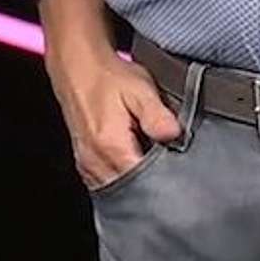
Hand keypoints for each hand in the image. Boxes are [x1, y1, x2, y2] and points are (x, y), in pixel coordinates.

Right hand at [45, 46, 182, 189]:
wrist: (78, 68)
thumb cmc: (108, 77)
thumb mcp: (139, 88)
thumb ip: (156, 114)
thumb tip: (174, 135)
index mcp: (112, 147)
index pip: (143, 183)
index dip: (164, 181)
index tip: (181, 175)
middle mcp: (97, 163)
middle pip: (131, 192)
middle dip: (152, 187)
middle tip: (172, 175)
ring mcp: (89, 166)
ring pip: (118, 190)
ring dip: (137, 185)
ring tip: (156, 170)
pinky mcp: (86, 164)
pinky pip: (107, 184)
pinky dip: (123, 180)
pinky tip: (136, 167)